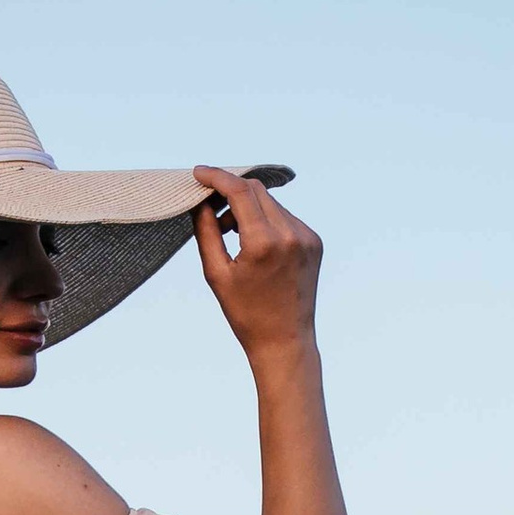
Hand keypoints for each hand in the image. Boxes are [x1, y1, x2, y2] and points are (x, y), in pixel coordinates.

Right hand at [191, 165, 322, 364]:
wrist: (285, 341)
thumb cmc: (245, 313)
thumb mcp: (216, 273)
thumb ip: (206, 231)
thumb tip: (201, 201)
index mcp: (264, 243)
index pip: (239, 191)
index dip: (217, 177)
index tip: (199, 173)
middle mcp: (291, 234)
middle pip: (256, 190)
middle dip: (230, 190)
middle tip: (209, 204)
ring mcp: (307, 237)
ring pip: (271, 202)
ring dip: (247, 206)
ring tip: (230, 231)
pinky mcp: (315, 242)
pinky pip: (285, 217)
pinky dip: (265, 219)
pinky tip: (252, 241)